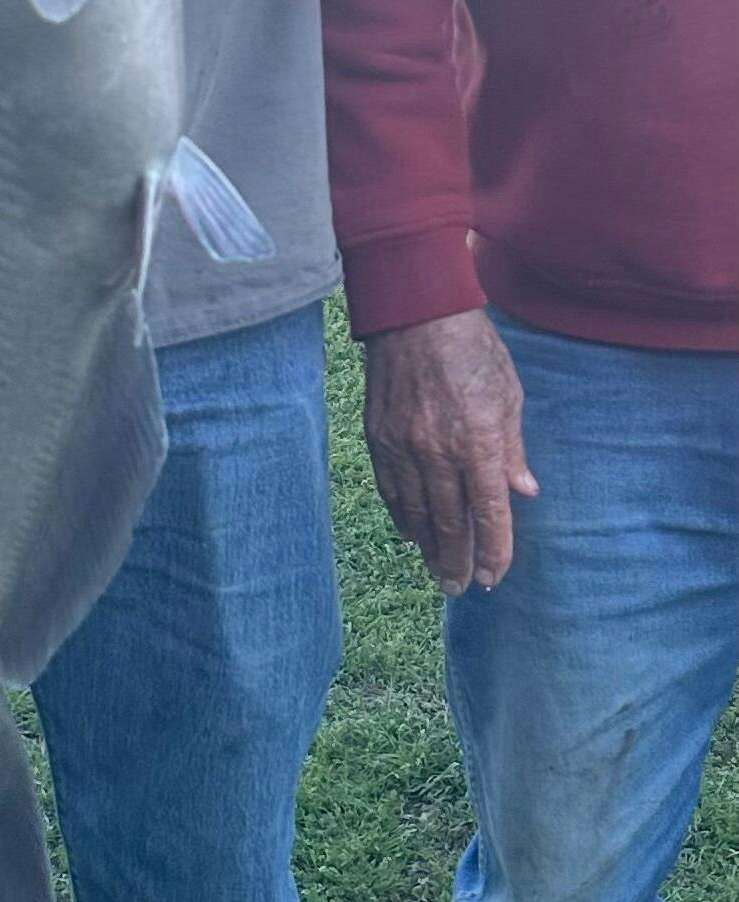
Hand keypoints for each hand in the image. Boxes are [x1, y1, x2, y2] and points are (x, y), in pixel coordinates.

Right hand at [363, 313, 537, 595]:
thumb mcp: (509, 395)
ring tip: (438, 570)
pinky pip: (390, 490)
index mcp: (478, 440)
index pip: (489, 512)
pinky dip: (402, 516)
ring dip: (428, 547)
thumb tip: (524, 492)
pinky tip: (411, 532)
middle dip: (457, 560)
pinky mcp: (378, 437)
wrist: (416, 314)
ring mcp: (403, 446)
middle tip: (460, 588)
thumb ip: (513, 449)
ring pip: (415, 513)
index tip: (494, 576)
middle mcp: (438, 451)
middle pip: (449, 522)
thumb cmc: (472, 350)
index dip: (493, 550)